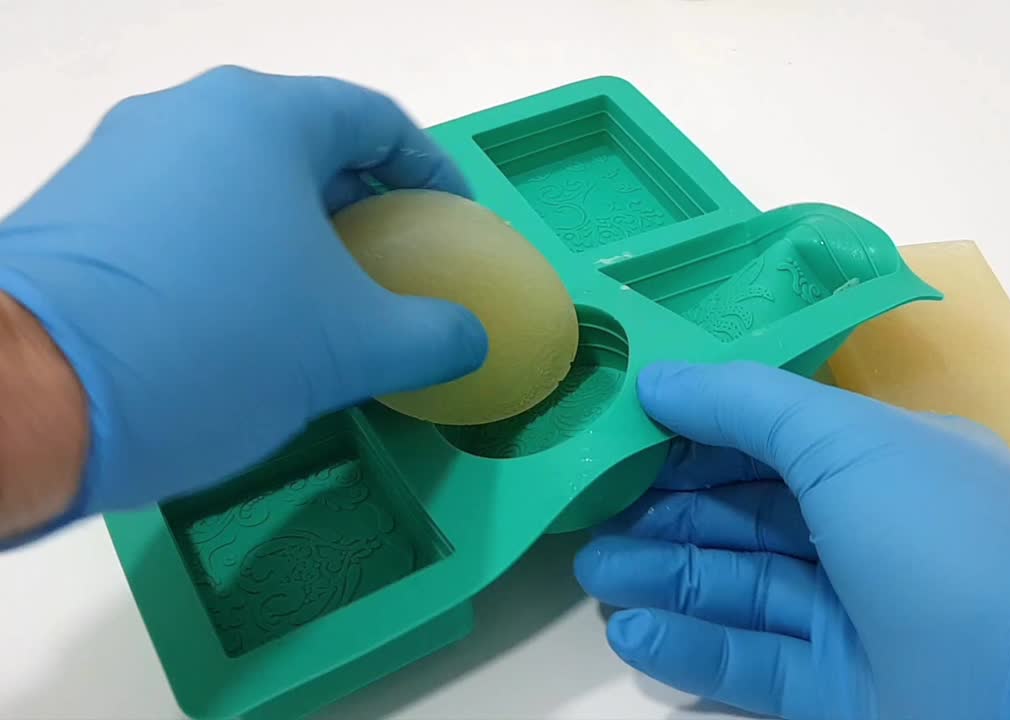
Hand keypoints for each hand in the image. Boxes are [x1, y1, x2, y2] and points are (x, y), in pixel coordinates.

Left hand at [0, 66, 485, 530]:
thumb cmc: (214, 342)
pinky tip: (242, 318)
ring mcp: (121, 158)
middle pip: (304, 146)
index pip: (375, 121)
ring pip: (239, 180)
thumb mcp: (351, 346)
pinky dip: (231, 251)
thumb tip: (465, 339)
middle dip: (361, 207)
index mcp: (262, 116)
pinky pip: (183, 213)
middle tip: (392, 270)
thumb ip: (432, 335)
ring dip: (294, 233)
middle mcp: (186, 115)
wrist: (29, 394)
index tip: (450, 224)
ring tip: (321, 303)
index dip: (430, 173)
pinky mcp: (78, 210)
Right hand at [575, 362, 1009, 718]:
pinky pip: (750, 662)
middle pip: (749, 514)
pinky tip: (632, 631)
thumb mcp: (850, 442)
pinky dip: (690, 647)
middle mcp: (870, 534)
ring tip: (593, 570)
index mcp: (885, 461)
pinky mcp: (838, 690)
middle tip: (591, 508)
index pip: (775, 436)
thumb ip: (749, 404)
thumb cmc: (945, 538)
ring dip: (665, 577)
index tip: (625, 427)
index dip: (701, 430)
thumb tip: (659, 375)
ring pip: (741, 588)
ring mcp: (855, 617)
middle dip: (669, 509)